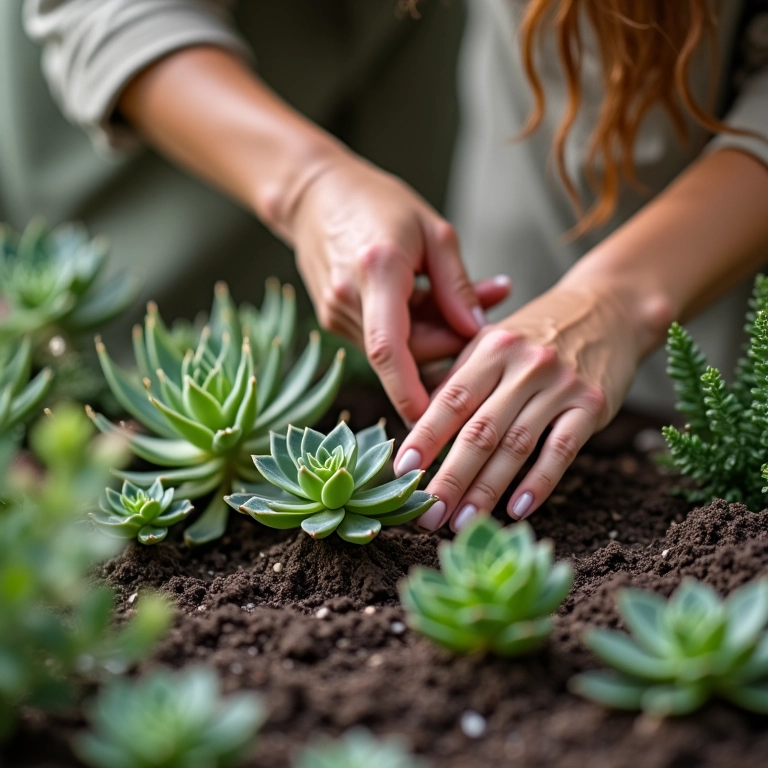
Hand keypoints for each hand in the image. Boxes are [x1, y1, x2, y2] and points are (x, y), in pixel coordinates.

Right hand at [287, 154, 508, 422]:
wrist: (316, 195)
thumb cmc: (379, 203)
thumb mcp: (433, 231)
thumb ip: (457, 285)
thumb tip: (478, 331)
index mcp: (378, 271)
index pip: (389, 348)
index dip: (408, 390)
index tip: (431, 421)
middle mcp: (349, 299)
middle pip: (406, 352)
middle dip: (450, 345)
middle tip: (487, 314)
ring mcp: (336, 313)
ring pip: (396, 350)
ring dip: (433, 336)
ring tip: (463, 300)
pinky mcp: (335, 320)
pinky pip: (381, 339)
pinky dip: (410, 330)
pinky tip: (428, 301)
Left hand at [393, 281, 645, 531]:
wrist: (607, 309)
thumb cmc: (535, 333)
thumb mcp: (493, 342)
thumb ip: (458, 379)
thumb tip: (418, 429)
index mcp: (491, 348)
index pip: (451, 399)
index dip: (425, 436)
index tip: (402, 472)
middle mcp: (524, 365)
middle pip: (480, 430)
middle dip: (450, 478)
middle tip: (428, 516)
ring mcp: (561, 385)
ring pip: (516, 446)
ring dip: (487, 490)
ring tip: (463, 522)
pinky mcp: (592, 404)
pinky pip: (561, 450)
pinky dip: (539, 483)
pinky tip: (518, 510)